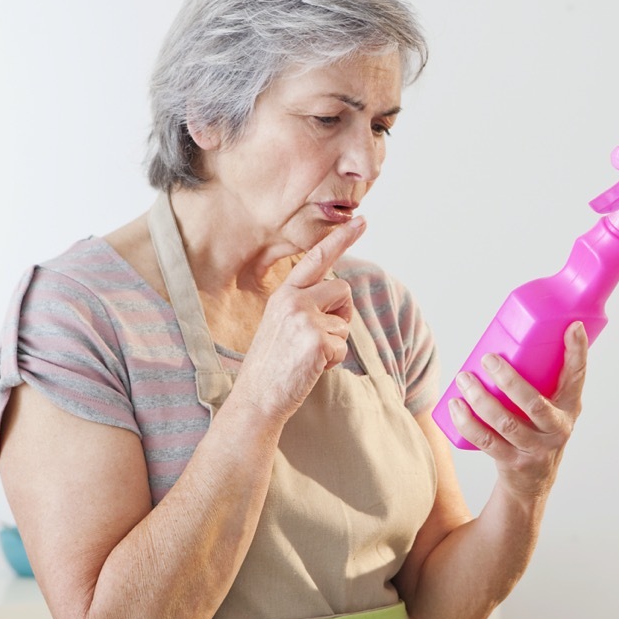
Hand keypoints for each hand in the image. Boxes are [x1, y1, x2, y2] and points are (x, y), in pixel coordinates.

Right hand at [238, 218, 365, 420]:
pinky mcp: (316, 340)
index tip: (361, 221)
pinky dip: (333, 362)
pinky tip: (310, 368)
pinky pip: (343, 347)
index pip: (316, 259)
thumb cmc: (272, 364)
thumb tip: (338, 296)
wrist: (257, 397)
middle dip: (342, 314)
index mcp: (284, 293)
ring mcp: (304, 319)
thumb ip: (304, 305)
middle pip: (342, 290)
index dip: (340, 239)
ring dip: (335, 342)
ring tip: (308, 355)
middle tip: (322, 337)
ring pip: (344, 323)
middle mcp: (293, 300)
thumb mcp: (281, 324)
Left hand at [449, 322, 588, 499]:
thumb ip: (541, 377)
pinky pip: (487, 442)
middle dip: (508, 379)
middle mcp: (557, 429)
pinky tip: (455, 407)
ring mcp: (536, 449)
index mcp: (569, 407)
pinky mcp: (513, 463)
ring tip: (464, 378)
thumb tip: (515, 332)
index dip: (577, 352)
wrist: (533, 482)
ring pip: (506, 423)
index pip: (577, 376)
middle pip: (533, 403)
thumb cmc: (537, 430)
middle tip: (487, 358)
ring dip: (481, 399)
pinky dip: (467, 423)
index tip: (571, 326)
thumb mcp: (551, 406)